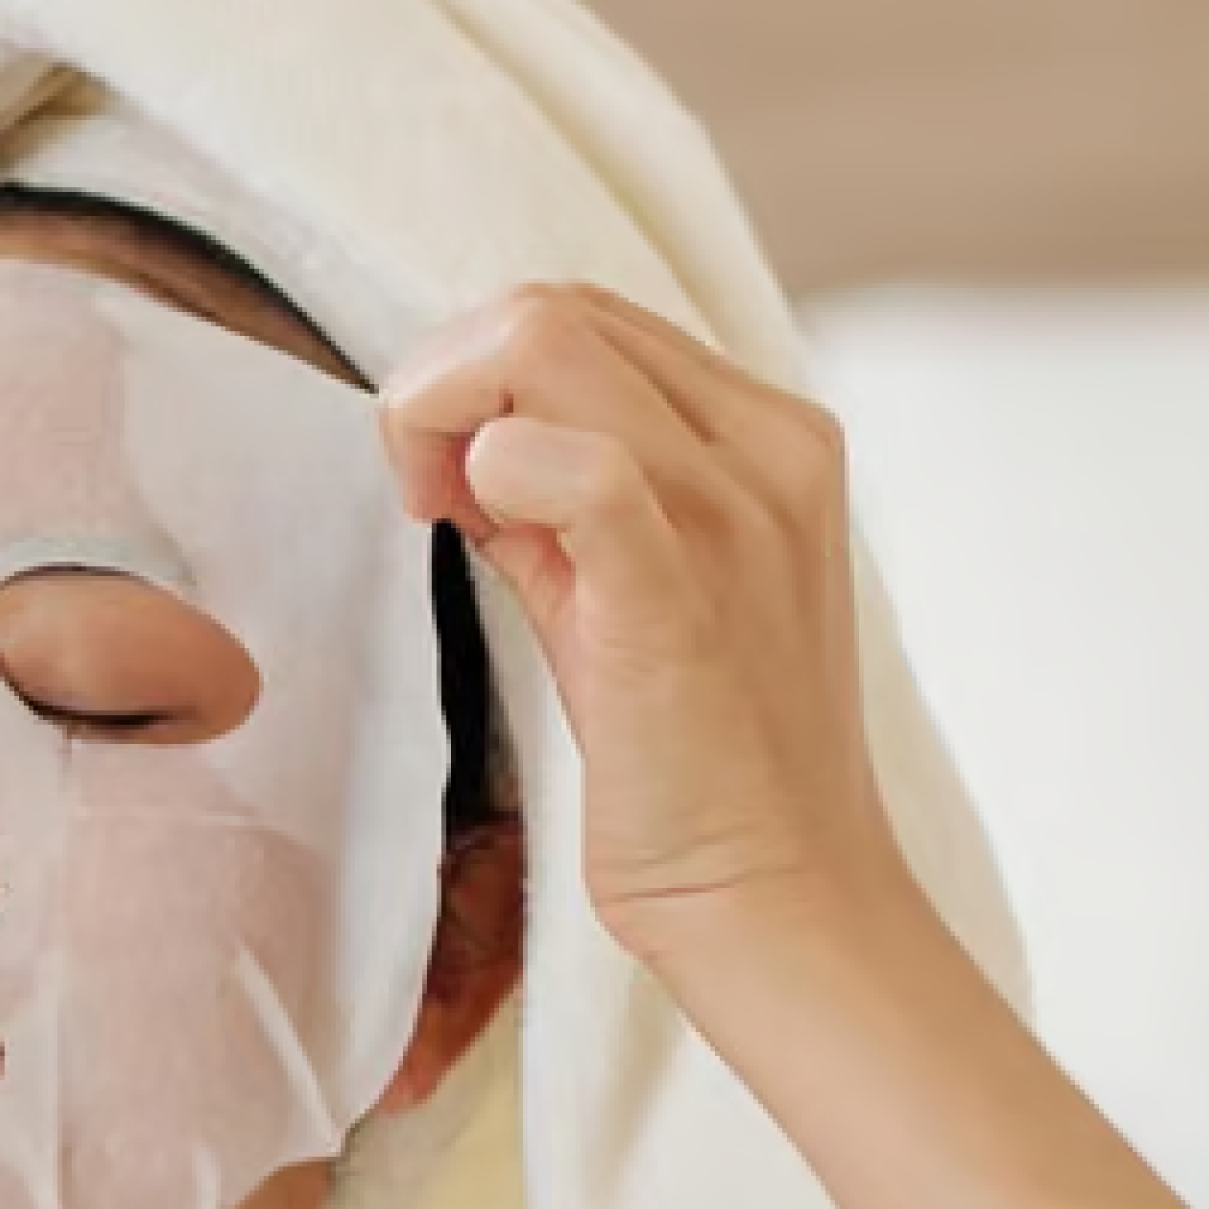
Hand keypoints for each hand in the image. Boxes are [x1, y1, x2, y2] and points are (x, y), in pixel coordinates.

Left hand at [379, 284, 908, 964]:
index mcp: (771, 436)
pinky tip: (476, 530)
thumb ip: (566, 501)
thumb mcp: (633, 591)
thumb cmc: (701, 762)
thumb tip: (469, 444)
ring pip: (543, 342)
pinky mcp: (680, 591)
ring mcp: (737, 513)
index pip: (584, 315)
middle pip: (550, 307)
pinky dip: (491, 471)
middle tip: (426, 499)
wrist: (782, 901)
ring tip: (446, 519)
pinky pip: (576, 464)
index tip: (448, 483)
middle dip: (441, 383)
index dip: (479, 376)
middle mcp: (770, 449)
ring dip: (440, 416)